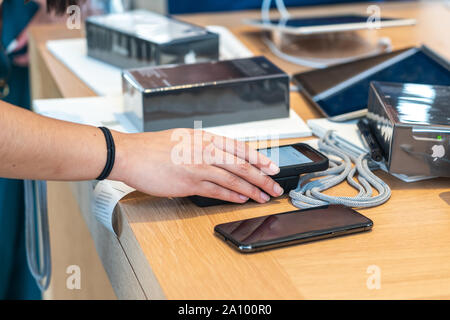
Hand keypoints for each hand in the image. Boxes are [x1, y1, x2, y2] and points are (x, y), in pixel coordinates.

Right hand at [110, 128, 283, 203]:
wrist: (130, 154)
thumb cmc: (152, 147)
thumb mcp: (183, 138)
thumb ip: (203, 146)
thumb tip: (221, 156)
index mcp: (204, 137)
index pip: (240, 148)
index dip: (260, 159)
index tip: (273, 167)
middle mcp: (204, 150)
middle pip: (242, 165)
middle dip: (262, 178)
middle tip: (275, 187)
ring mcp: (197, 167)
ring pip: (233, 179)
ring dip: (251, 190)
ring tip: (263, 197)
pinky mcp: (189, 183)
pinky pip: (216, 191)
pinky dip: (232, 196)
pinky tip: (241, 200)